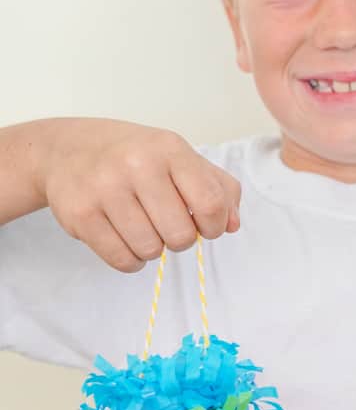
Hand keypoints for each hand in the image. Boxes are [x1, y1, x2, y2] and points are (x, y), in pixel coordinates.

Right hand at [36, 117, 240, 271]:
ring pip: (151, 251)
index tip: (205, 226)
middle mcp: (137, 165)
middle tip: (168, 225)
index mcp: (169, 149)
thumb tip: (232, 225)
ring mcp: (105, 189)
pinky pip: (122, 260)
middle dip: (180, 239)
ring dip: (153, 248)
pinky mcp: (80, 214)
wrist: (68, 149)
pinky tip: (126, 238)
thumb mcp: (179, 157)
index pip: (211, 203)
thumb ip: (218, 188)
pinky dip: (131, 259)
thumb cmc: (135, 157)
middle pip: (180, 235)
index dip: (214, 226)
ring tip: (143, 227)